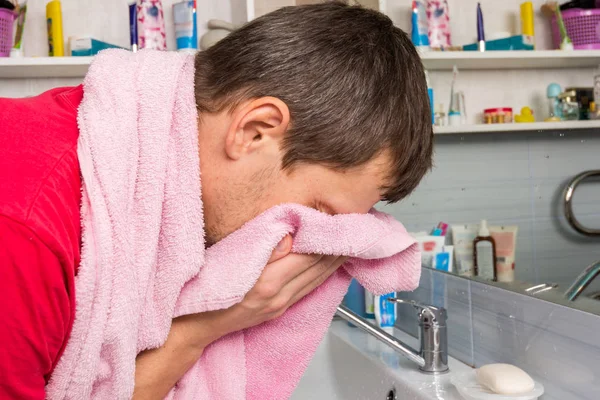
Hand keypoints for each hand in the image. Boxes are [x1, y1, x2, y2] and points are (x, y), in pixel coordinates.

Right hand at [192, 235, 347, 342]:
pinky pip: (308, 289)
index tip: (341, 221)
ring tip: (350, 243)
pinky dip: (323, 274)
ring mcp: (281, 305)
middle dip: (339, 247)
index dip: (327, 237)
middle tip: (355, 228)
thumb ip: (262, 249)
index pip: (308, 255)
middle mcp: (279, 296)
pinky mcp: (279, 310)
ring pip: (317, 279)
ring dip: (335, 261)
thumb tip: (290, 236)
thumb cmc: (206, 290)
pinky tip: (330, 266)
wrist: (196, 326)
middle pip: (318, 268)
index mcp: (268, 281)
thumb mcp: (229, 262)